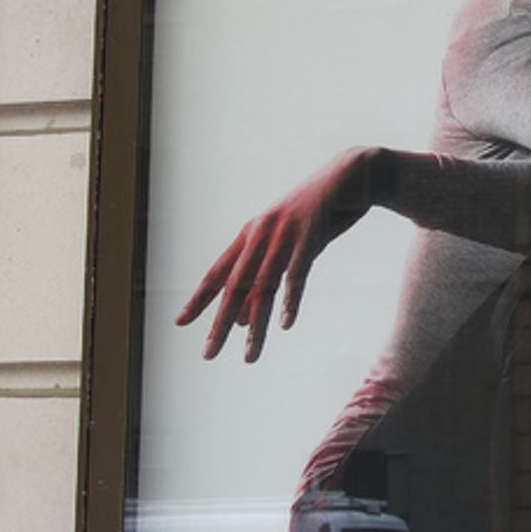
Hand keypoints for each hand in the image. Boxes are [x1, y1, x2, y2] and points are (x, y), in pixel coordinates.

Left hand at [176, 147, 374, 361]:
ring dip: (256, 325)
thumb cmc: (317, 213)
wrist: (350, 174)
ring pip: (264, 288)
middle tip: (208, 354)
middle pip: (235, 287)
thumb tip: (242, 317)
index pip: (217, 273)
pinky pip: (297, 275)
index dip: (199, 299)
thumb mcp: (286, 243)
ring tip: (249, 356)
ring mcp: (284, 236)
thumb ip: (264, 275)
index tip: (180, 322)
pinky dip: (290, 300)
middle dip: (220, 323)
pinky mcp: (310, 236)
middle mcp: (260, 236)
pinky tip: (285, 323)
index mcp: (250, 235)